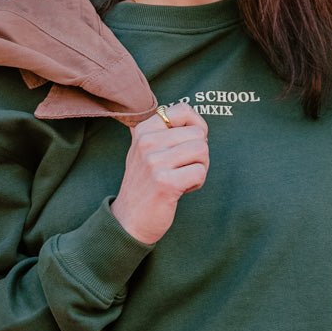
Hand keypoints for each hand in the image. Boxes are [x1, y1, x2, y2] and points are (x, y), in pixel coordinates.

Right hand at [111, 103, 209, 243]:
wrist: (129, 220)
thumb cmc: (145, 184)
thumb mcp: (144, 150)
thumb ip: (162, 130)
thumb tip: (189, 113)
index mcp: (144, 130)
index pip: (184, 110)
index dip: (196, 127)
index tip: (187, 144)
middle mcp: (147, 142)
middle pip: (198, 134)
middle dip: (199, 154)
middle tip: (182, 169)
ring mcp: (154, 162)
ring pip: (202, 151)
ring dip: (199, 168)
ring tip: (181, 179)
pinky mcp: (165, 182)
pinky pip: (200, 172)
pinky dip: (197, 183)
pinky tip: (181, 190)